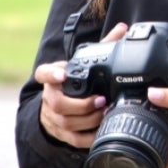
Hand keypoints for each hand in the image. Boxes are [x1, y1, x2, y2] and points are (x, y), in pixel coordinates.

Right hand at [35, 22, 128, 147]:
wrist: (59, 104)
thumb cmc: (74, 81)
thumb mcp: (84, 63)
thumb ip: (102, 45)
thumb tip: (124, 28)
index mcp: (52, 78)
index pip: (43, 73)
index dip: (51, 75)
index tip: (62, 75)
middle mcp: (50, 98)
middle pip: (58, 104)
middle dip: (81, 105)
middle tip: (100, 100)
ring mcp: (53, 117)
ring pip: (66, 122)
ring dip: (88, 120)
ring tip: (105, 113)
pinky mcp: (61, 133)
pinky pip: (73, 139)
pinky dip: (88, 137)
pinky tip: (101, 130)